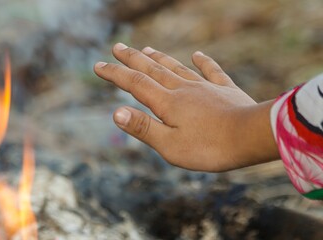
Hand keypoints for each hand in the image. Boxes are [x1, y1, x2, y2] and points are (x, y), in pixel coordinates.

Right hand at [94, 43, 279, 171]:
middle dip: (133, 58)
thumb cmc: (209, 147)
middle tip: (118, 46)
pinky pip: (211, 71)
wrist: (251, 137)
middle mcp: (183, 89)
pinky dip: (203, 62)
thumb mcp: (170, 145)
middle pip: (152, 69)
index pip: (134, 83)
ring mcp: (205, 87)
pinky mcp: (225, 90)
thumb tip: (115, 112)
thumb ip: (143, 128)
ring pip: (176, 67)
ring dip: (159, 58)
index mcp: (167, 103)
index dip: (115, 74)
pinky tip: (197, 54)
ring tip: (147, 49)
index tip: (99, 65)